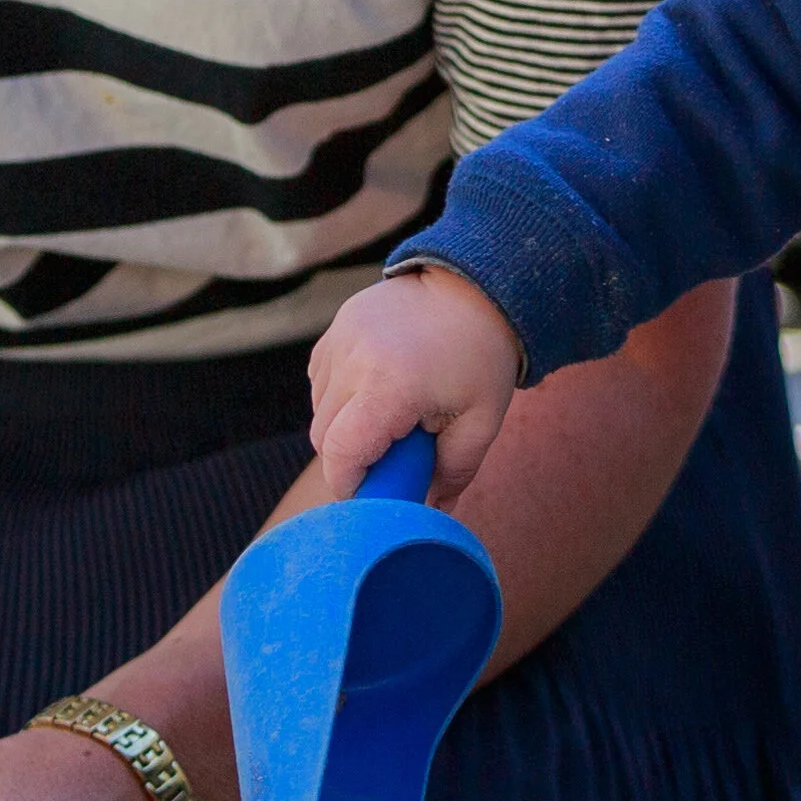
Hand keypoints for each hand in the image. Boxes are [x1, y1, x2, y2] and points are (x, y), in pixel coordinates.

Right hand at [308, 265, 521, 502]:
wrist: (474, 286)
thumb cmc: (481, 357)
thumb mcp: (481, 422)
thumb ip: (454, 473)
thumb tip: (432, 514)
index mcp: (391, 386)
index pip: (340, 453)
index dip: (348, 484)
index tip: (370, 496)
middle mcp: (354, 359)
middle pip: (324, 435)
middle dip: (349, 458)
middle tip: (389, 458)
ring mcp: (341, 337)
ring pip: (318, 407)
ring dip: (343, 424)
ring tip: (388, 418)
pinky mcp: (337, 325)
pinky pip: (321, 378)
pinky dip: (339, 394)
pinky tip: (374, 390)